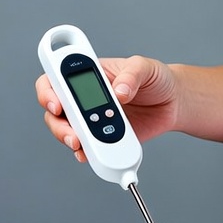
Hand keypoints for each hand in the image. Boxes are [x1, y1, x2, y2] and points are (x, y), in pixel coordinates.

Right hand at [35, 56, 179, 162]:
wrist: (174, 102)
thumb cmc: (156, 78)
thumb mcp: (146, 67)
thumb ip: (132, 75)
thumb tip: (119, 92)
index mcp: (91, 75)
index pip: (57, 79)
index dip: (48, 91)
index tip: (57, 104)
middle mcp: (85, 98)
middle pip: (56, 112)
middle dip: (59, 125)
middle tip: (74, 134)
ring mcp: (92, 119)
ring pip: (67, 132)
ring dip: (70, 140)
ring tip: (84, 145)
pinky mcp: (103, 138)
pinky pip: (87, 149)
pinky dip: (86, 154)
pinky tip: (91, 155)